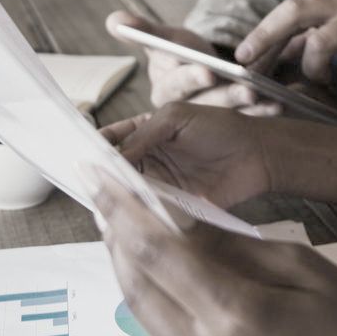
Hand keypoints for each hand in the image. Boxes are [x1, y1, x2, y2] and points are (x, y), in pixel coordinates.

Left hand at [92, 180, 336, 335]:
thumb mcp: (306, 269)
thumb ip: (234, 250)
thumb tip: (180, 227)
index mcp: (239, 317)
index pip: (156, 254)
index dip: (121, 214)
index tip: (101, 185)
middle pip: (141, 296)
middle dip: (122, 249)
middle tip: (113, 216)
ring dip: (151, 297)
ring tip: (158, 264)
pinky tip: (195, 321)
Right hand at [100, 102, 273, 210]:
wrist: (258, 154)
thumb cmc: (221, 127)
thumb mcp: (176, 119)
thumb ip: (143, 135)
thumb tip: (112, 156)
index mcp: (145, 133)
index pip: (111, 141)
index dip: (94, 148)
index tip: (78, 156)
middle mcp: (149, 160)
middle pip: (115, 172)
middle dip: (101, 177)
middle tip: (86, 184)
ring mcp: (160, 184)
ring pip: (129, 194)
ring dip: (118, 197)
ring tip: (102, 200)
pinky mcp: (174, 207)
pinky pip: (150, 212)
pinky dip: (138, 214)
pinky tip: (128, 216)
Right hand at [107, 11, 276, 113]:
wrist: (205, 72)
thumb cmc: (182, 53)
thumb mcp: (167, 40)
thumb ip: (143, 31)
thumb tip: (114, 20)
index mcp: (163, 91)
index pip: (175, 84)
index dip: (191, 77)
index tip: (208, 70)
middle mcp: (182, 112)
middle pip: (204, 103)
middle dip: (225, 95)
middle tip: (247, 88)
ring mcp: (207, 121)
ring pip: (226, 114)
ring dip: (247, 106)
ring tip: (265, 96)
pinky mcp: (228, 127)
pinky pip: (246, 121)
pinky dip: (262, 112)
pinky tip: (277, 104)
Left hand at [233, 0, 336, 86]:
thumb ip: (314, 33)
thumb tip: (279, 50)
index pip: (288, 10)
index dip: (262, 33)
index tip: (242, 55)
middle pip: (294, 11)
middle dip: (266, 36)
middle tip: (249, 63)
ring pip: (319, 43)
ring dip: (315, 69)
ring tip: (326, 78)